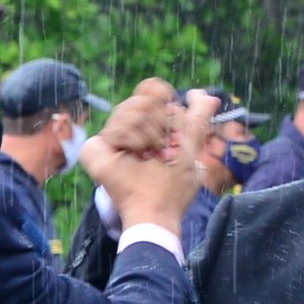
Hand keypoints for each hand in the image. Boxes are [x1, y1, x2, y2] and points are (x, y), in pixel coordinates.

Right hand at [86, 78, 210, 234]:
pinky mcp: (95, 149)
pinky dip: (133, 143)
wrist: (154, 211)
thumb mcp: (193, 148)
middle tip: (160, 150)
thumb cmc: (174, 185)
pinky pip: (116, 127)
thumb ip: (200, 118)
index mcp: (148, 125)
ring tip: (148, 157)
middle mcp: (128, 128)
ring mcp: (111, 138)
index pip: (152, 91)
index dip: (162, 98)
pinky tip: (133, 157)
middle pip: (143, 99)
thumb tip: (208, 95)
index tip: (171, 121)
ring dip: (148, 136)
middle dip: (160, 124)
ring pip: (130, 110)